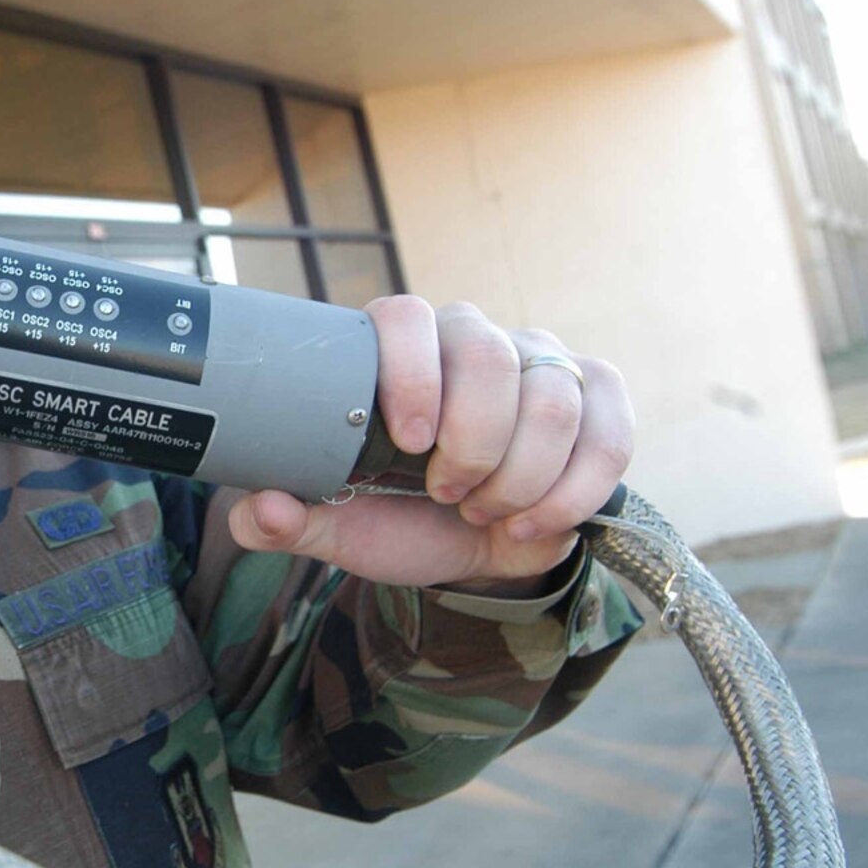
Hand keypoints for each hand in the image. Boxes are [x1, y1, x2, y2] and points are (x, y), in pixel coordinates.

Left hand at [227, 297, 633, 587]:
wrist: (472, 552)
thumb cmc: (398, 519)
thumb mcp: (337, 528)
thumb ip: (286, 521)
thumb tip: (260, 510)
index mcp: (399, 352)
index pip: (406, 316)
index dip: (412, 371)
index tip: (410, 441)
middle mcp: (472, 340)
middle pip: (488, 354)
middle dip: (473, 440)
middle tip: (448, 494)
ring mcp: (540, 363)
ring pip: (551, 398)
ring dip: (520, 475)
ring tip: (484, 512)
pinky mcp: (597, 396)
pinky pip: (606, 429)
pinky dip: (574, 487)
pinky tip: (536, 520)